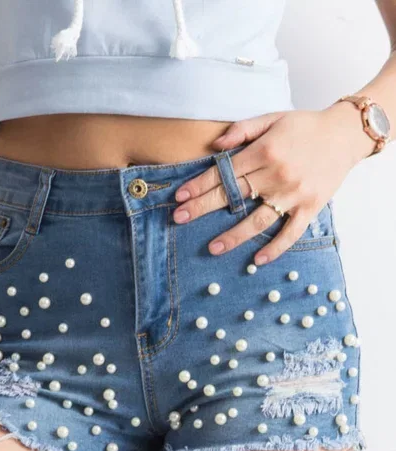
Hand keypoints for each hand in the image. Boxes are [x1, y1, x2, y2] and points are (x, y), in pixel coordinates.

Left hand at [173, 103, 372, 264]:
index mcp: (264, 151)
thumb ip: (242, 130)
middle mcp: (276, 174)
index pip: (224, 172)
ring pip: (258, 220)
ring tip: (212, 248)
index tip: (179, 197)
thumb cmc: (305, 126)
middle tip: (179, 220)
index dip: (199, 185)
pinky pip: (291, 233)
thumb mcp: (272, 117)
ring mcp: (294, 194)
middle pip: (233, 195)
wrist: (345, 134)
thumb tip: (215, 145)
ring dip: (234, 236)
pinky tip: (257, 259)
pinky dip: (275, 247)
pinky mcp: (310, 208)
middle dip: (203, 208)